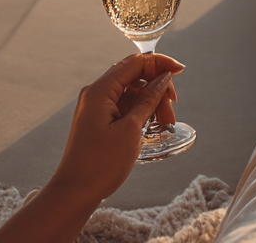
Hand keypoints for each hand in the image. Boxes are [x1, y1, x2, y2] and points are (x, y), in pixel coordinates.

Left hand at [52, 52, 184, 201]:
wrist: (75, 192)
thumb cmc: (100, 164)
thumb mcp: (131, 129)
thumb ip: (148, 100)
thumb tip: (163, 78)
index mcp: (100, 90)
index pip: (135, 63)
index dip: (160, 63)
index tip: (180, 71)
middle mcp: (96, 93)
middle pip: (134, 76)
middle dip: (157, 87)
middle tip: (172, 109)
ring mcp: (96, 106)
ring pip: (131, 91)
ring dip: (151, 102)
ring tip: (165, 123)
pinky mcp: (99, 119)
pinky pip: (124, 105)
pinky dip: (141, 111)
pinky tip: (152, 124)